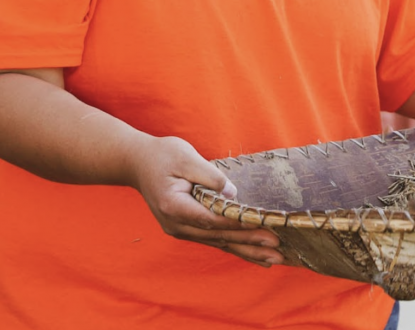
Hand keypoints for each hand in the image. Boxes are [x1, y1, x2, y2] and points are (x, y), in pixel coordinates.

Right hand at [129, 134, 282, 267]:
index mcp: (174, 207)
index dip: (238, 225)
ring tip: (273, 259)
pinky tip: (253, 255)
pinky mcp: (186, 229)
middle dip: (249, 243)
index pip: (212, 220)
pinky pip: (214, 240)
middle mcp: (177, 225)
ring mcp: (180, 230)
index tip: (263, 227)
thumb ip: (209, 175)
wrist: (138, 163)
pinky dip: (234, 247)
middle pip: (218, 238)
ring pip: (218, 244)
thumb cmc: (161, 155)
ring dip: (246, 251)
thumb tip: (232, 193)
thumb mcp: (185, 156)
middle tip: (277, 249)